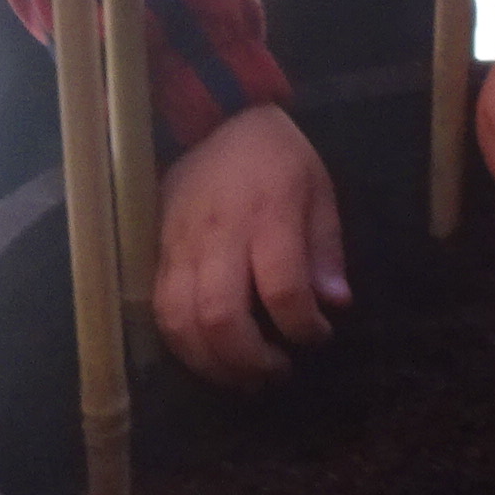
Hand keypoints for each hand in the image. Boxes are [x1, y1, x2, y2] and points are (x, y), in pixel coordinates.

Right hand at [155, 105, 346, 383]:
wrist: (217, 119)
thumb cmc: (277, 157)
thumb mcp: (318, 188)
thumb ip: (326, 248)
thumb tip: (336, 304)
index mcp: (269, 213)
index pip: (282, 287)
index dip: (303, 326)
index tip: (318, 335)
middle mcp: (220, 233)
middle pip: (221, 316)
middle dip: (251, 359)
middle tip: (277, 370)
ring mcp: (182, 245)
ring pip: (181, 322)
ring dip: (213, 364)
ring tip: (244, 375)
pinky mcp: (158, 252)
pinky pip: (160, 312)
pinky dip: (184, 346)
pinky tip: (211, 356)